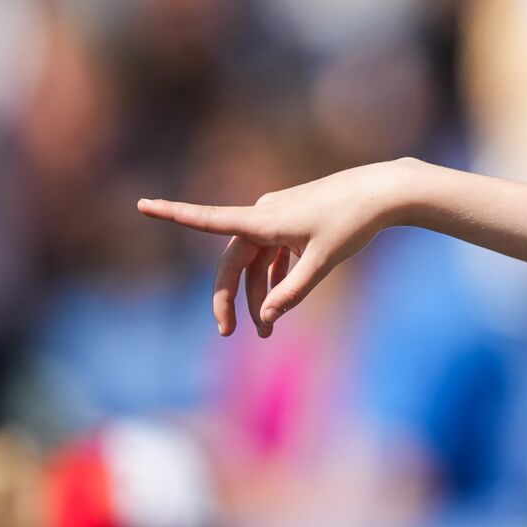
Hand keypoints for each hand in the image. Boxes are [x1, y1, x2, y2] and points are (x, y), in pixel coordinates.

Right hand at [137, 159, 421, 337]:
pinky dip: (274, 277)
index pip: (209, 219)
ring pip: (254, 261)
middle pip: (233, 261)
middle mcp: (263, 214)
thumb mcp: (323, 262)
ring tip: (268, 332)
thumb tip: (268, 317)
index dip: (174, 214)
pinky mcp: (291, 219)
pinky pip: (272, 253)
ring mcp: (277, 215)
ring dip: (258, 295)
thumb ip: (294, 291)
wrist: (383, 192)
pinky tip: (280, 301)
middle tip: (229, 334)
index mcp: (264, 219)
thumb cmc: (353, 222)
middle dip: (232, 299)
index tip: (142, 204)